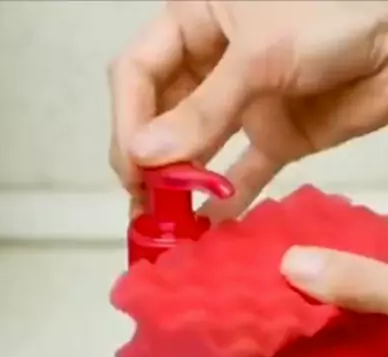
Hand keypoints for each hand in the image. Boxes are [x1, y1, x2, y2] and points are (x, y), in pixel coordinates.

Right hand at [109, 0, 387, 215]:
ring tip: (164, 228)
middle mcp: (210, 63)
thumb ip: (203, 109)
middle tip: (144, 205)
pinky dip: (225, 200)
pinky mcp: (275, 135)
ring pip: (194, 149)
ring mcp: (242, 102)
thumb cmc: (336, 13)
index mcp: (195, 22)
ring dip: (178, 186)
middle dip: (147, 161)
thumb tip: (147, 155)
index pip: (137, 73)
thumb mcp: (260, 54)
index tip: (134, 167)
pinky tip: (209, 228)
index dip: (128, 121)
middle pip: (159, 116)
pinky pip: (240, 172)